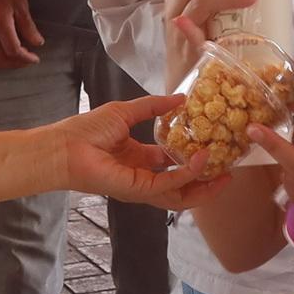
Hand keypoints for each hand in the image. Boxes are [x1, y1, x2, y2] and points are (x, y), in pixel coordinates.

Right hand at [0, 0, 45, 69]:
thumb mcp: (20, 3)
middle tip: (26, 60)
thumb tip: (37, 43)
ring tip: (17, 57)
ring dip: (5, 63)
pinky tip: (4, 49)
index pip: (13, 50)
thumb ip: (28, 26)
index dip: (26, 58)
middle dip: (15, 64)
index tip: (35, 58)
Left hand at [51, 95, 216, 209]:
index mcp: (139, 158)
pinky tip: (202, 160)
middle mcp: (143, 175)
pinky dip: (188, 175)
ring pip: (181, 195)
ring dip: (204, 186)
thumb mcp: (126, 112)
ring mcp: (142, 186)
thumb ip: (153, 106)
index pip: (173, 164)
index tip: (213, 147)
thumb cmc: (88, 130)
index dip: (194, 158)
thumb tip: (180, 98)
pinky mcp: (138, 190)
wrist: (65, 146)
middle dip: (206, 182)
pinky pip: (170, 186)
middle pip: (182, 186)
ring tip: (225, 176)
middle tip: (228, 171)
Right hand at [160, 0, 255, 80]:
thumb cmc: (199, 47)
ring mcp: (177, 27)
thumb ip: (220, 2)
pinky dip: (208, 24)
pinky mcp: (184, 47)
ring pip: (199, 1)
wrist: (184, 82)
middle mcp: (173, 6)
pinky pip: (194, 30)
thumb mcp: (206, 17)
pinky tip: (227, 23)